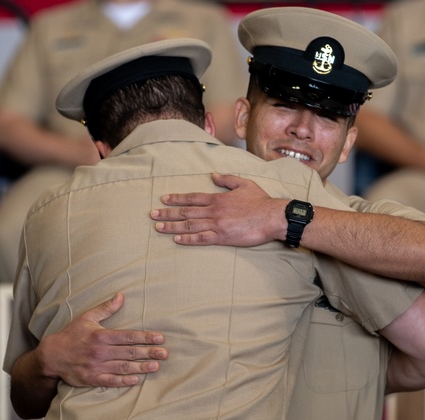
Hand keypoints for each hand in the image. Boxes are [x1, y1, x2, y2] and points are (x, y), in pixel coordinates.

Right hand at [38, 293, 166, 387]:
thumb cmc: (71, 335)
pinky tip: (136, 380)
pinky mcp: (92, 378)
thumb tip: (121, 296)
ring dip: (141, 367)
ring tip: (155, 366)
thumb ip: (106, 308)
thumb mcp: (87, 317)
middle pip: (130, 352)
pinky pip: (111, 381)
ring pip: (123, 367)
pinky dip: (124, 381)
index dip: (146, 337)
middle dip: (149, 352)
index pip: (129, 336)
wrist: (52, 356)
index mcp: (101, 335)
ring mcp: (96, 366)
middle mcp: (100, 351)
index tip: (160, 338)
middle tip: (165, 354)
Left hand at [151, 172, 285, 245]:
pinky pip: (200, 238)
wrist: (272, 217)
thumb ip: (227, 179)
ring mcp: (216, 225)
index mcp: (218, 198)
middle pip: (185, 212)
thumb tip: (213, 174)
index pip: (192, 198)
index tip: (163, 199)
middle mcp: (213, 211)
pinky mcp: (222, 237)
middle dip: (167, 213)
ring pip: (189, 225)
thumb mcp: (244, 184)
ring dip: (172, 226)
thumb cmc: (260, 201)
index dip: (176, 199)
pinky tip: (176, 239)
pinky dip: (187, 239)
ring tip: (158, 227)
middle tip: (152, 214)